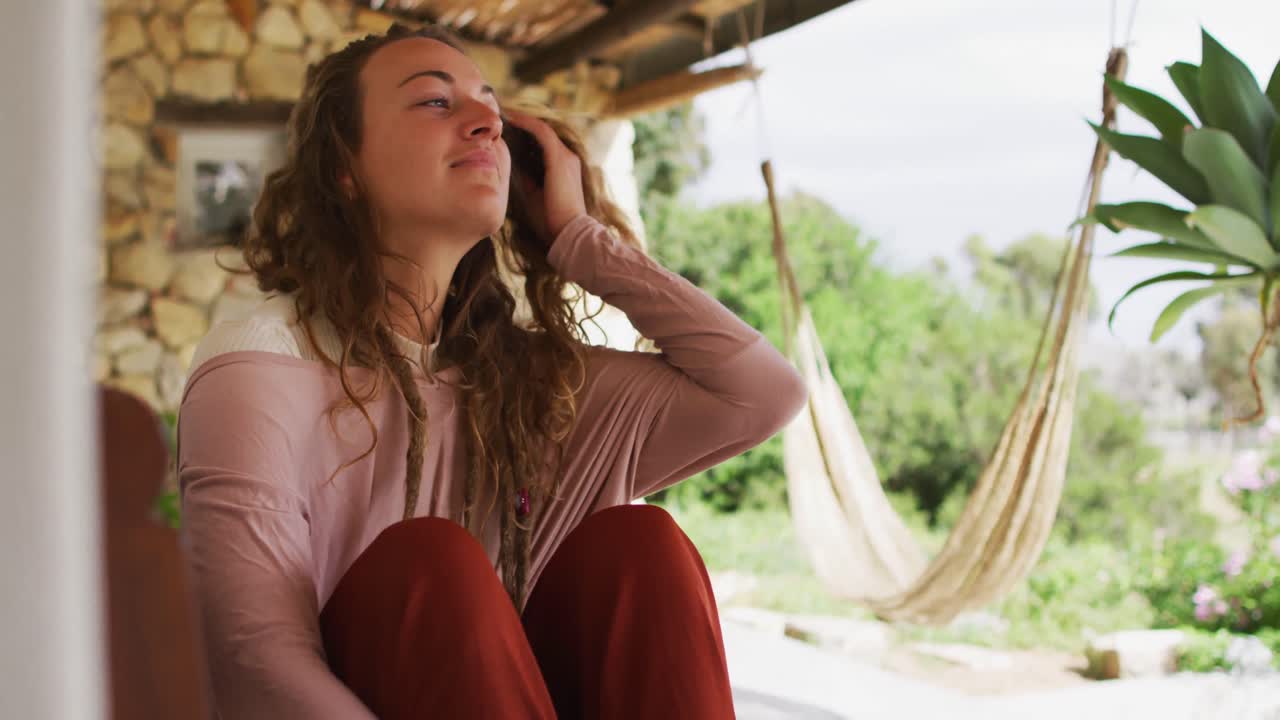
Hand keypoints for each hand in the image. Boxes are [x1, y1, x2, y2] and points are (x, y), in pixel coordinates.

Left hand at [502, 108, 586, 242]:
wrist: (569, 231)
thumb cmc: (551, 220)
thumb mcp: (534, 196)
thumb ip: (527, 180)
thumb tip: (512, 168)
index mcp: (564, 168)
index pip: (544, 144)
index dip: (526, 134)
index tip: (508, 130)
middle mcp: (568, 158)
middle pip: (543, 134)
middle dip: (523, 124)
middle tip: (503, 116)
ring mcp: (566, 157)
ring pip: (542, 130)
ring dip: (523, 120)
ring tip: (505, 114)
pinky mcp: (559, 158)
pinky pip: (542, 132)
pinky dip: (526, 123)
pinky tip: (511, 118)